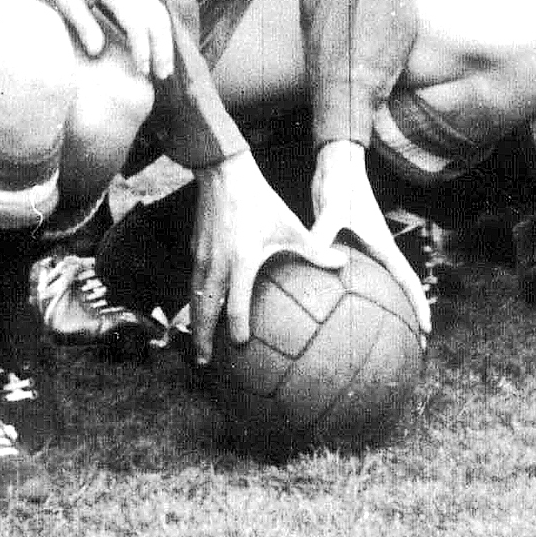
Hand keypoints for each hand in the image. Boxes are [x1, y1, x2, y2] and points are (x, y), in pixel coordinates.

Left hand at [38, 0, 173, 82]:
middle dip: (162, 49)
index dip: (141, 47)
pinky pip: (159, 11)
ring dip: (166, 43)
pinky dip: (163, 33)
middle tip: (161, 77)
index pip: (135, 20)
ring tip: (165, 70)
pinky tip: (161, 51)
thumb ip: (83, 23)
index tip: (142, 70)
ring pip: (162, 16)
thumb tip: (97, 52)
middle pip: (157, 19)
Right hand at [190, 152, 338, 362]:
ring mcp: (201, 257)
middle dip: (202, 338)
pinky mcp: (195, 249)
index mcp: (241, 262)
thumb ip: (314, 249)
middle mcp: (216, 265)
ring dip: (194, 321)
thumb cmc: (260, 201)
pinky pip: (193, 280)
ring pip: (194, 297)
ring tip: (197, 341)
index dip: (236, 328)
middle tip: (205, 362)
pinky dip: (193, 299)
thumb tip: (342, 263)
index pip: (235, 305)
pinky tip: (200, 305)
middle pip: (204, 310)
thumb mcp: (290, 226)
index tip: (241, 345)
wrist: (224, 174)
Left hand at [311, 140, 430, 330]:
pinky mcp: (348, 247)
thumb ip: (324, 231)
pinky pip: (355, 279)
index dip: (418, 305)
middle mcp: (378, 251)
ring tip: (379, 339)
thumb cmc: (339, 183)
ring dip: (384, 310)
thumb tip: (316, 251)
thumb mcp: (332, 208)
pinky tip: (335, 312)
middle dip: (407, 318)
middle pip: (397, 290)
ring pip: (378, 287)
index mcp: (383, 245)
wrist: (336, 164)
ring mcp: (364, 250)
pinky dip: (354, 296)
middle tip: (411, 348)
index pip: (407, 280)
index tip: (427, 332)